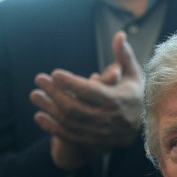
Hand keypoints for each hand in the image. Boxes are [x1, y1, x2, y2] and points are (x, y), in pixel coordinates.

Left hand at [30, 31, 143, 170]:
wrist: (142, 125)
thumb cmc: (134, 95)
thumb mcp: (133, 75)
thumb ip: (124, 56)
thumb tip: (120, 34)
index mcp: (117, 100)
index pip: (89, 92)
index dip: (70, 83)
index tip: (55, 73)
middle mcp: (108, 118)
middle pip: (75, 107)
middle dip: (54, 93)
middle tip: (39, 79)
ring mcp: (100, 132)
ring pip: (69, 121)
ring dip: (49, 108)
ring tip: (34, 95)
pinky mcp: (93, 141)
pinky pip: (69, 136)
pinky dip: (52, 127)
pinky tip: (38, 116)